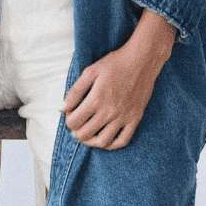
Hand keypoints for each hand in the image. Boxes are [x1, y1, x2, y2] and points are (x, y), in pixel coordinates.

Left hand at [59, 9, 177, 150]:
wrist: (143, 60)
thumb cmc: (115, 63)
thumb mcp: (90, 72)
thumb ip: (74, 92)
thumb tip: (62, 109)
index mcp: (96, 99)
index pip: (73, 122)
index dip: (68, 120)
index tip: (71, 114)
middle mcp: (109, 112)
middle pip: (85, 134)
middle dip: (76, 131)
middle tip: (77, 125)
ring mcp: (123, 117)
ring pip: (102, 142)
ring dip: (91, 142)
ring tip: (87, 135)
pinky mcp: (134, 119)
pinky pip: (123, 140)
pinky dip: (112, 145)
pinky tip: (105, 140)